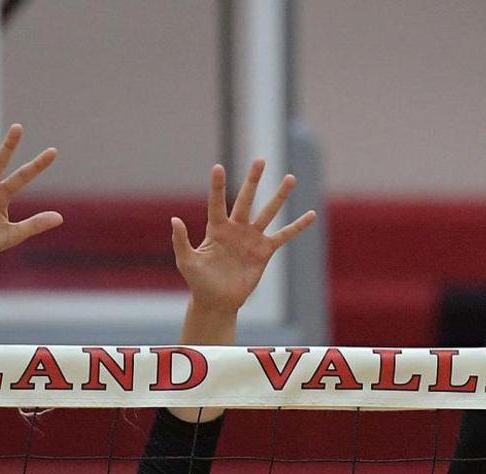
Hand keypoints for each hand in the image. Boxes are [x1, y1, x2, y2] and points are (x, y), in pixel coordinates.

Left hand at [171, 160, 315, 311]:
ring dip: (279, 196)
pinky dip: (297, 227)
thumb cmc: (199, 281)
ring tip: (290, 178)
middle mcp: (236, 228)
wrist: (218, 300)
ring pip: (268, 212)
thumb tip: (174, 220)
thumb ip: (181, 240)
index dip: (218, 187)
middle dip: (253, 180)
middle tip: (260, 160)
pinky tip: (311, 215)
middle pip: (247, 199)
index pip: (217, 202)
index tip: (218, 167)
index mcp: (216, 228)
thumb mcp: (186, 261)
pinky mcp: (265, 251)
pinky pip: (283, 236)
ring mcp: (252, 238)